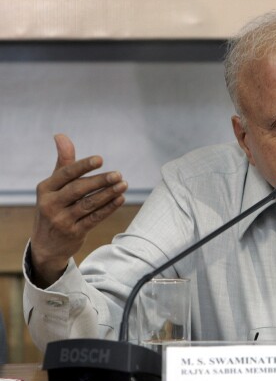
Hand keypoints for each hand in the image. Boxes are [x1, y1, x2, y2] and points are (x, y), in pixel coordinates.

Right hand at [30, 134, 127, 286]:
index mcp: (45, 189)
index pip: (66, 174)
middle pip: (79, 190)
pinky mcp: (74, 232)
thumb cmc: (54, 207)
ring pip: (89, 204)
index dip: (83, 166)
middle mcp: (51, 204)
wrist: (46, 245)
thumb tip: (61, 135)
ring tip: (123, 184)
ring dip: (108, 194)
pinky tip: (120, 199)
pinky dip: (109, 208)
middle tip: (118, 174)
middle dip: (100, 181)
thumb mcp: (53, 186)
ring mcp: (62, 220)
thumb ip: (63, 163)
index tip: (100, 159)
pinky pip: (95, 218)